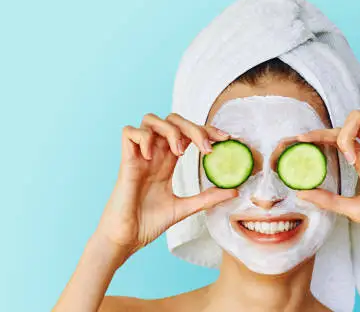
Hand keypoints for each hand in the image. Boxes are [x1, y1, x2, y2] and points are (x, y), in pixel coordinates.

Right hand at [97, 113, 237, 255]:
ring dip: (170, 130)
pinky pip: (129, 132)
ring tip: (179, 151)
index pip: (187, 133)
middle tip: (207, 147)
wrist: (126, 239)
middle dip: (193, 127)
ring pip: (151, 120)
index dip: (206, 130)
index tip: (226, 139)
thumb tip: (234, 191)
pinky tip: (151, 156)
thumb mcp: (184, 208)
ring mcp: (139, 156)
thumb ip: (206, 198)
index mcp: (167, 162)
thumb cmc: (147, 223)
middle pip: (172, 121)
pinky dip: (143, 137)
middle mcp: (154, 154)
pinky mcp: (125, 161)